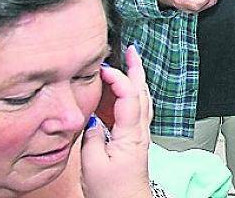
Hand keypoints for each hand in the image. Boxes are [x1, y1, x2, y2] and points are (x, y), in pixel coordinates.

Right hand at [81, 46, 152, 197]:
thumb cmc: (113, 191)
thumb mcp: (94, 164)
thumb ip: (93, 137)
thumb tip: (92, 119)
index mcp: (132, 134)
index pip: (130, 97)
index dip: (120, 78)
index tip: (105, 67)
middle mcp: (140, 132)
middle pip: (142, 93)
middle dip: (137, 69)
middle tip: (131, 51)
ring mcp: (139, 135)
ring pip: (142, 100)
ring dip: (136, 79)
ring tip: (129, 64)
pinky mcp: (135, 141)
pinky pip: (137, 111)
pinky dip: (132, 95)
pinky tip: (124, 92)